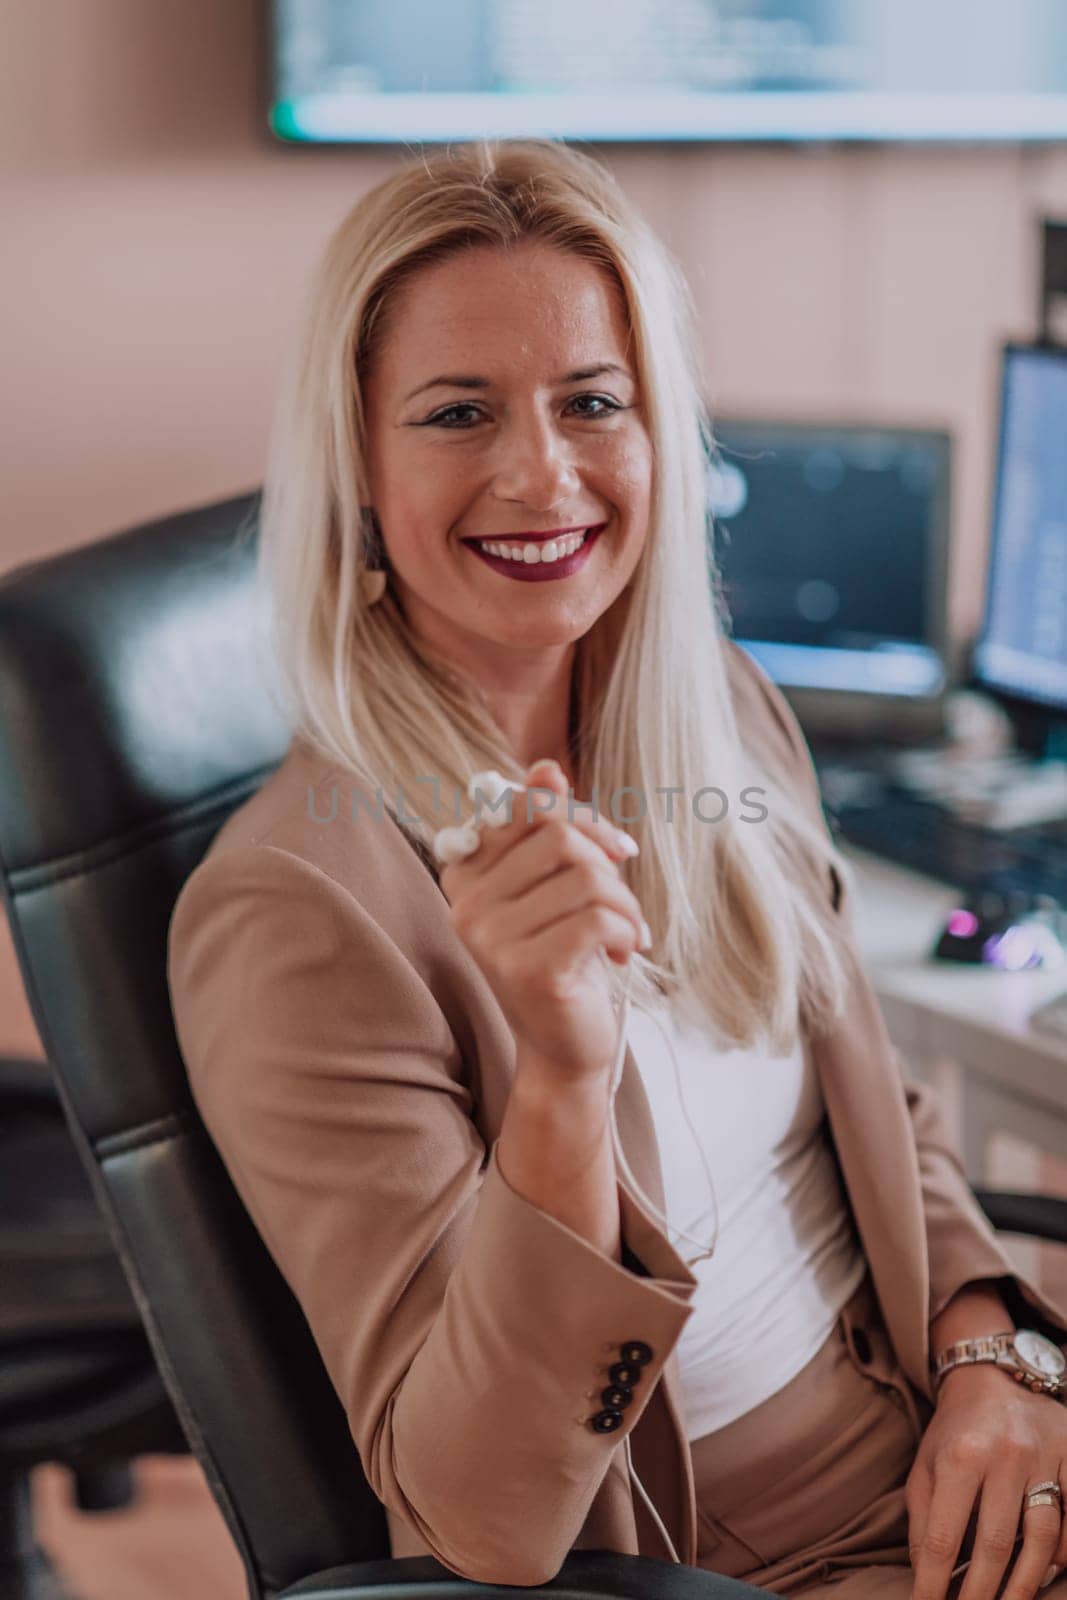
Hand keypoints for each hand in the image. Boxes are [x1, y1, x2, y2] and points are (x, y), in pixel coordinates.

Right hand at [438, 758, 646, 1082]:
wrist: (564, 1042)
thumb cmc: (562, 954)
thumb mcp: (555, 884)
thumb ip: (545, 826)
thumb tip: (545, 767)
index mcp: (464, 872)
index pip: (527, 807)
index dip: (582, 819)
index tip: (615, 849)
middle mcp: (466, 904)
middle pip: (559, 837)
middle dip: (608, 864)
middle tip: (621, 901)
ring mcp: (491, 940)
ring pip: (586, 877)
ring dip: (624, 903)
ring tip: (625, 932)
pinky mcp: (528, 971)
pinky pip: (598, 919)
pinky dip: (627, 931)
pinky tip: (624, 952)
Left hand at [906, 1364, 1066, 1599]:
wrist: (992, 1380)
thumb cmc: (953, 1434)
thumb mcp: (925, 1467)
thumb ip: (923, 1522)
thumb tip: (926, 1577)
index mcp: (958, 1457)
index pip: (944, 1538)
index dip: (934, 1584)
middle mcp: (1003, 1456)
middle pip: (995, 1546)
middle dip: (982, 1595)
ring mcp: (1043, 1458)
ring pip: (1043, 1539)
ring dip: (1025, 1585)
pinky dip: (1063, 1553)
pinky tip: (1045, 1572)